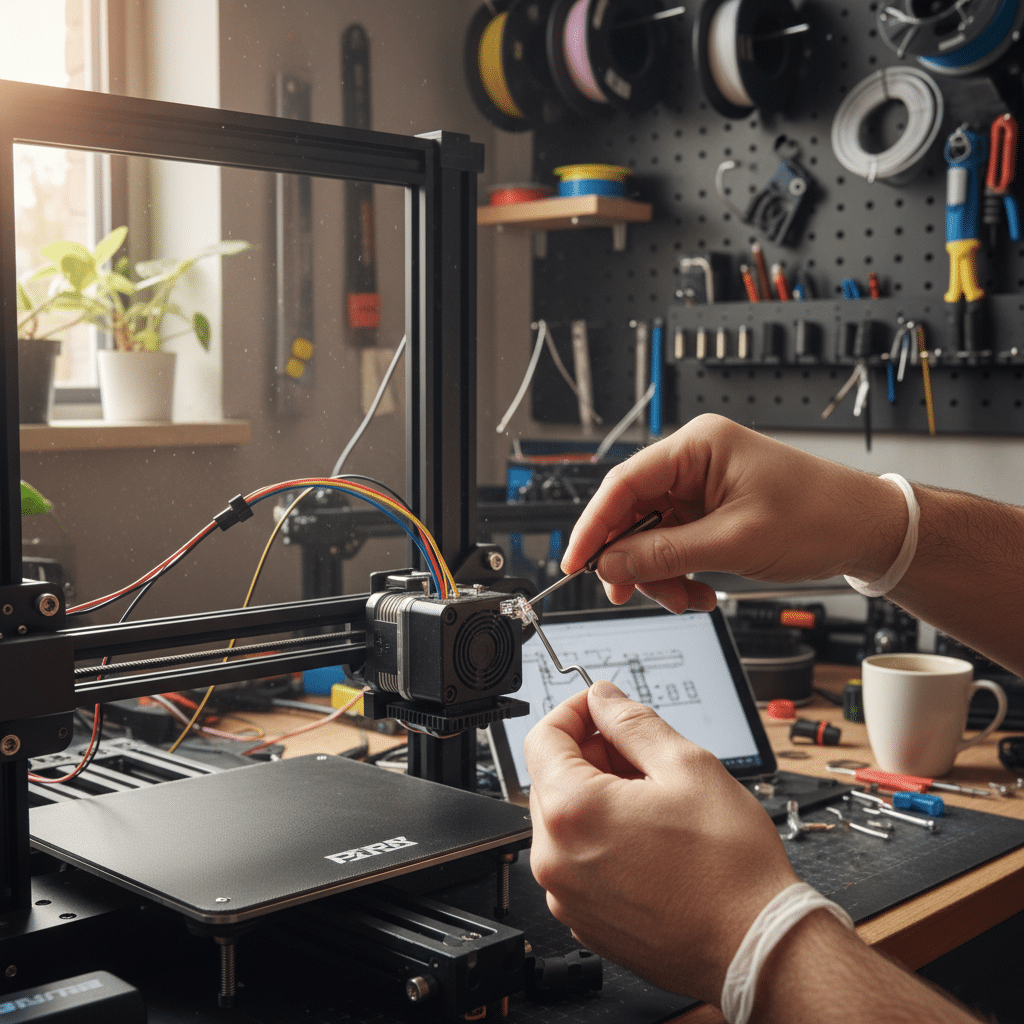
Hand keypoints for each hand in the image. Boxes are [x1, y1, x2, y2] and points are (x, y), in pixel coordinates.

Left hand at [525, 681, 798, 1003]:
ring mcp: (566, 895)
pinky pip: (577, 860)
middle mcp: (555, 859)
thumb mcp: (687, 766)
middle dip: (593, 754)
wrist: (754, 948)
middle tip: (643, 755)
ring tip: (656, 799)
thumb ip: (633, 722)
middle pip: (552, 778)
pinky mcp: (583, 919)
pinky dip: (602, 837)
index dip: (574, 710)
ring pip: (566, 820)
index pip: (543, 737)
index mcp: (572, 813)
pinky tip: (650, 836)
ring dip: (599, 795)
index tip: (601, 706)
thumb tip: (604, 699)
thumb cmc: (729, 869)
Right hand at [561, 414, 904, 611]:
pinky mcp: (709, 512)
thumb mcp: (734, 541)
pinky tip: (701, 591)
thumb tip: (611, 563)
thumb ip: (666, 553)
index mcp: (697, 447)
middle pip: (632, 512)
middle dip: (632, 559)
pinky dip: (679, 573)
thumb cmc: (819, 516)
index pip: (623, 483)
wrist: (866, 530)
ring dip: (660, 574)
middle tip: (630, 593)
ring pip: (650, 536)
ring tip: (688, 598)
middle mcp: (693, 462)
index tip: (575, 561)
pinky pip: (673, 545)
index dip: (593, 525)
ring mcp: (700, 488)